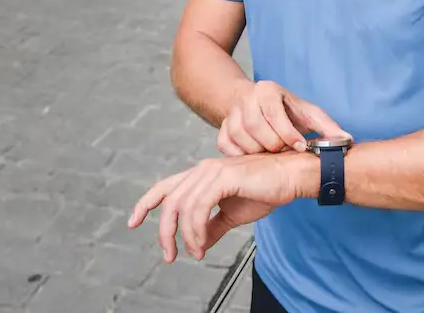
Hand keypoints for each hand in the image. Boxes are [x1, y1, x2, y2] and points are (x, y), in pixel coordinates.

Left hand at [127, 152, 314, 261]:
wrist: (291, 177)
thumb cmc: (266, 190)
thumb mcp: (233, 213)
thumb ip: (213, 226)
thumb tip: (198, 244)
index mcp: (202, 175)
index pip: (165, 187)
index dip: (145, 203)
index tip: (133, 221)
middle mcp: (202, 169)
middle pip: (168, 200)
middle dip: (164, 231)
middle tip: (170, 255)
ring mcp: (212, 171)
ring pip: (182, 206)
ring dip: (185, 235)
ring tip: (195, 252)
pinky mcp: (223, 177)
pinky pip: (199, 208)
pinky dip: (196, 229)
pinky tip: (203, 243)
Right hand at [219, 80, 349, 155]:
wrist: (254, 104)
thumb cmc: (285, 111)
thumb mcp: (307, 113)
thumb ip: (326, 127)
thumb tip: (346, 140)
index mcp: (267, 90)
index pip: (274, 113)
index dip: (288, 134)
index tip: (300, 147)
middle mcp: (246, 98)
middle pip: (255, 127)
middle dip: (274, 145)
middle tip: (285, 153)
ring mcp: (230, 113)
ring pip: (240, 138)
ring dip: (258, 152)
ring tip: (272, 155)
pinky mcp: (220, 129)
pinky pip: (226, 147)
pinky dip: (240, 156)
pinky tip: (255, 158)